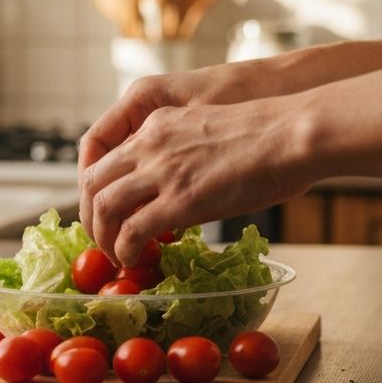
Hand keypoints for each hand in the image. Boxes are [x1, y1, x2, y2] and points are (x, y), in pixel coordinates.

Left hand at [79, 95, 313, 265]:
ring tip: (114, 254)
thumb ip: (184, 154)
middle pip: (93, 181)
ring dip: (102, 237)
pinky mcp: (179, 200)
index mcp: (158, 123)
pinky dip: (124, 250)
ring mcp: (162, 171)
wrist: (291, 134)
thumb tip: (182, 191)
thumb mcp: (208, 130)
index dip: (100, 189)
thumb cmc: (268, 135)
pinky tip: (132, 259)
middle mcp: (150, 143)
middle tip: (101, 238)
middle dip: (90, 215)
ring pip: (104, 206)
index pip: (107, 156)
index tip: (107, 211)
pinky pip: (132, 230)